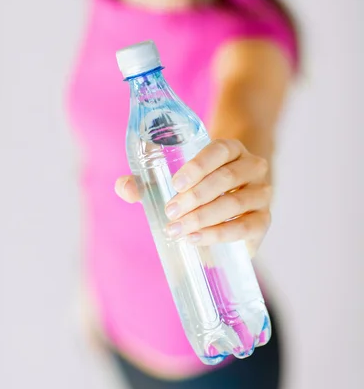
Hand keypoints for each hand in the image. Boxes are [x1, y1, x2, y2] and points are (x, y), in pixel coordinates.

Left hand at [115, 139, 271, 257]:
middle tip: (170, 211)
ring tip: (178, 229)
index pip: (219, 150)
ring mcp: (261, 194)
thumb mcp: (176, 179)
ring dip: (204, 217)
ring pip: (236, 202)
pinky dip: (221, 234)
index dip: (198, 166)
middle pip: (226, 178)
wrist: (233, 202)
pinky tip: (198, 239)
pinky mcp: (263, 220)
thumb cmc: (200, 186)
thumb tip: (124, 187)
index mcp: (231, 149)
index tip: (175, 183)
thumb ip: (147, 182)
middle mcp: (252, 167)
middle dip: (195, 196)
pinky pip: (246, 227)